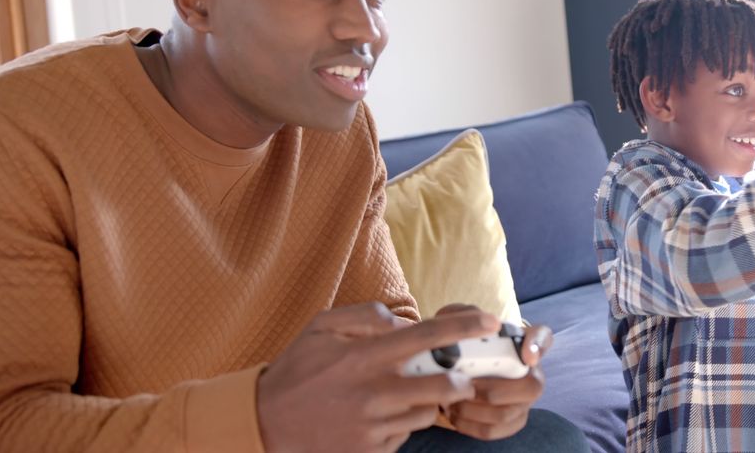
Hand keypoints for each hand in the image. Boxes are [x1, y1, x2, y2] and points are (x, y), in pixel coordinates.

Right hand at [256, 302, 498, 452]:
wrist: (264, 423)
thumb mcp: (322, 326)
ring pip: (427, 413)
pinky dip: (403, 422)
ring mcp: (374, 426)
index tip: (490, 323)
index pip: (427, 337)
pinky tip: (380, 415)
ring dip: (427, 401)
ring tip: (401, 393)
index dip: (464, 329)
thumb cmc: (297, 369)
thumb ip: (366, 315)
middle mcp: (374, 392)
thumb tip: (402, 321)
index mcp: (364, 356)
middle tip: (459, 373)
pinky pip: (405, 435)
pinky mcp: (371, 451)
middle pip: (443, 385)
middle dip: (461, 378)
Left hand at [435, 304, 552, 440]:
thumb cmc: (464, 341)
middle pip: (532, 387)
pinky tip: (455, 414)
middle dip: (494, 390)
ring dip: (474, 409)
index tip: (527, 355)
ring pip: (507, 413)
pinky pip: (495, 430)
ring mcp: (524, 400)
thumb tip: (474, 321)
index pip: (544, 338)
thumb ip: (461, 314)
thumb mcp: (460, 321)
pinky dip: (470, 425)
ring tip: (451, 401)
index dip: (539, 346)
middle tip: (466, 385)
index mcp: (523, 341)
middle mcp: (532, 372)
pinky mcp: (512, 420)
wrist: (461, 366)